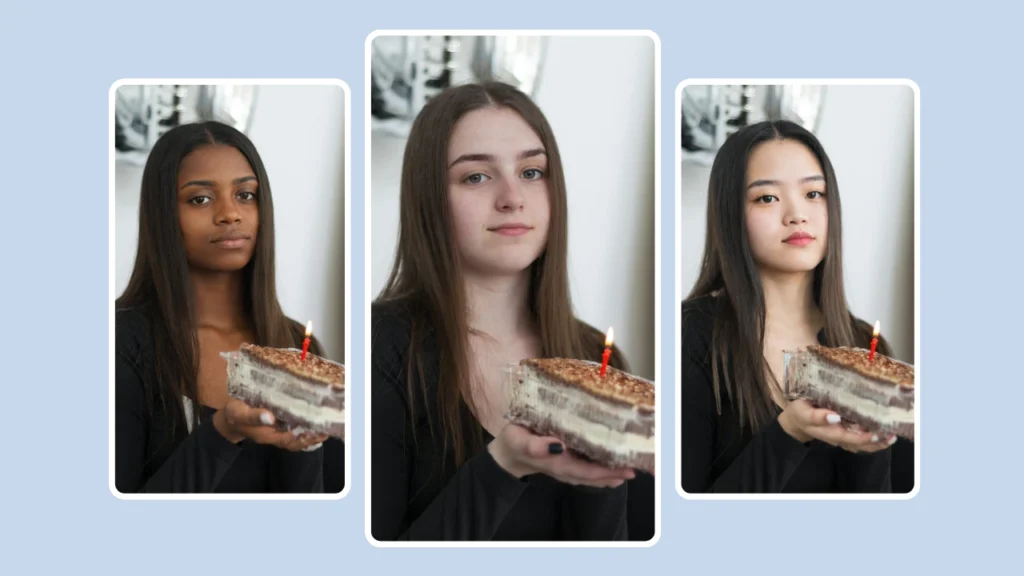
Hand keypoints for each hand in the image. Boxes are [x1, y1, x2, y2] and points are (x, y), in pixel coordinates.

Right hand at [212, 399, 327, 451]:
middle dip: (311, 437)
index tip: (317, 430)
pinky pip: (292, 432)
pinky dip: (303, 430)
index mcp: (267, 435)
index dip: (304, 436)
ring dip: (309, 434)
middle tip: (325, 430)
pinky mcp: (276, 427)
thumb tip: (270, 417)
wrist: (228, 419)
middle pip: (296, 441)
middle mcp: (274, 436)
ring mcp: (275, 433)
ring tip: (323, 428)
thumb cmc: (234, 415)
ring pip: (296, 438)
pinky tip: (312, 423)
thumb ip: (254, 416)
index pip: (290, 439)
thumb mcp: (240, 413)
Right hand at [488, 423, 635, 487]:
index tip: (624, 469)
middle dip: (613, 473)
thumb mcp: (519, 440)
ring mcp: (565, 468)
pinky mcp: (565, 463)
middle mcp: (565, 469)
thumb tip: (558, 446)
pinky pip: (586, 470)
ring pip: (591, 475)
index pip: (587, 472)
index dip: (606, 472)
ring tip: (626, 470)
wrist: (506, 453)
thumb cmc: (513, 442)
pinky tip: (610, 466)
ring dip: (609, 474)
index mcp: (558, 463)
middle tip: (633, 469)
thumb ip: (536, 446)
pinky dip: (600, 470)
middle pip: (594, 476)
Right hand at [778, 398, 896, 452]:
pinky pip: (859, 443)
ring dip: (876, 444)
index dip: (860, 436)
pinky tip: (882, 437)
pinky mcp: (843, 436)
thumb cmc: (799, 411)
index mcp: (827, 431)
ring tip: (890, 438)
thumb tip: (835, 416)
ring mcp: (841, 438)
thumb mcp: (803, 411)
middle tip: (889, 435)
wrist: (795, 421)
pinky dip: (872, 442)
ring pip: (860, 445)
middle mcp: (836, 437)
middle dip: (874, 441)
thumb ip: (816, 415)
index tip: (874, 433)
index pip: (846, 437)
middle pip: (858, 443)